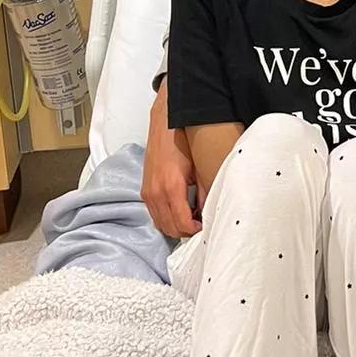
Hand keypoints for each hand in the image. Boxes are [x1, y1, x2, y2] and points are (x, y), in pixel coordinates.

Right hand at [142, 83, 200, 237]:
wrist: (165, 125)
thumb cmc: (184, 142)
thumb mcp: (200, 167)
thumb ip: (205, 192)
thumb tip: (211, 211)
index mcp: (171, 188)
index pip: (182, 224)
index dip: (196, 230)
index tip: (206, 226)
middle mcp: (155, 193)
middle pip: (170, 228)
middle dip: (186, 231)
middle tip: (201, 224)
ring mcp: (147, 193)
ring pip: (160, 224)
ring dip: (176, 226)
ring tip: (192, 218)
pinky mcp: (144, 191)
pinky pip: (154, 215)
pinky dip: (166, 218)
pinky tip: (180, 210)